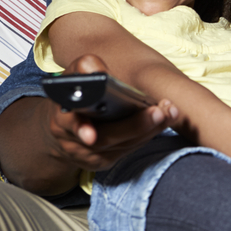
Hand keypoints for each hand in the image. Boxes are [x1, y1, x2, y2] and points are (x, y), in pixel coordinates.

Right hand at [48, 54, 174, 171]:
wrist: (62, 128)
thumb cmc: (73, 96)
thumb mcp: (73, 78)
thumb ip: (85, 68)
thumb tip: (97, 69)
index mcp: (61, 117)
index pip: (70, 125)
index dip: (81, 130)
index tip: (91, 136)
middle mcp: (72, 141)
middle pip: (105, 138)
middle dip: (134, 126)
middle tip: (158, 112)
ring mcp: (88, 155)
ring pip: (123, 144)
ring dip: (150, 128)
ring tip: (169, 112)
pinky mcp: (103, 161)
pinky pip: (129, 149)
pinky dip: (148, 134)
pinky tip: (163, 121)